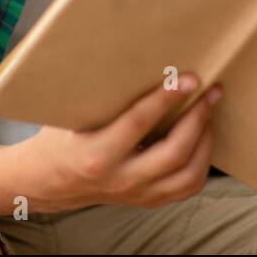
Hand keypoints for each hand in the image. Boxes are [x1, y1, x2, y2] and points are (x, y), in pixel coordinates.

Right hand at [17, 72, 223, 213]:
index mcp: (96, 155)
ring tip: (208, 112)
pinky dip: (201, 161)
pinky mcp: (147, 201)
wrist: (47, 182)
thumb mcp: (71, 114)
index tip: (189, 78)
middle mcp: (119, 180)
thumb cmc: (59, 138)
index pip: (138, 123)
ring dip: (205, 141)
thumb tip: (137, 56)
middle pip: (173, 154)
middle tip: (210, 91)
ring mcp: (135, 195)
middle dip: (197, 118)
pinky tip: (201, 137)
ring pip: (187, 176)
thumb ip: (103, 96)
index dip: (166, 98)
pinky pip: (186, 186)